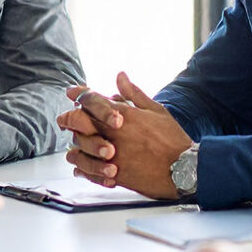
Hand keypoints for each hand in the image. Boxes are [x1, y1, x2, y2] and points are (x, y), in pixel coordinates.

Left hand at [58, 73, 191, 197]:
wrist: (185, 169)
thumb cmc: (172, 139)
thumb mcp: (156, 110)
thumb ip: (134, 94)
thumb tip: (120, 76)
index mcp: (123, 115)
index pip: (92, 99)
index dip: (79, 93)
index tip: (72, 92)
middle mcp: (114, 133)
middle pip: (78, 121)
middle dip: (69, 118)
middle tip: (66, 119)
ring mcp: (112, 155)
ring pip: (78, 148)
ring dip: (76, 144)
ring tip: (77, 145)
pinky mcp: (113, 175)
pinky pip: (87, 171)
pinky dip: (82, 168)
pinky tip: (83, 166)